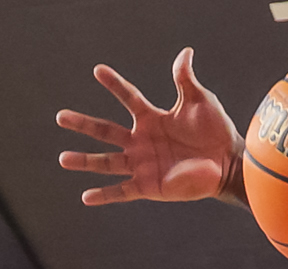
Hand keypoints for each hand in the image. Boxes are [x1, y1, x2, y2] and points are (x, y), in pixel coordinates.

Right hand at [57, 50, 240, 205]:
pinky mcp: (148, 186)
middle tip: (61, 117)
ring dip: (85, 161)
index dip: (114, 84)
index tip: (97, 70)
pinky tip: (86, 196)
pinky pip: (122, 191)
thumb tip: (185, 53)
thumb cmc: (215, 131)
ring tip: (63, 158)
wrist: (227, 163)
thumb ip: (185, 79)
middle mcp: (141, 141)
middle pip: (106, 131)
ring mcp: (143, 164)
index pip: (128, 98)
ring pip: (107, 162)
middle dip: (83, 124)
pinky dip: (105, 195)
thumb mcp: (200, 100)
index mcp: (151, 119)